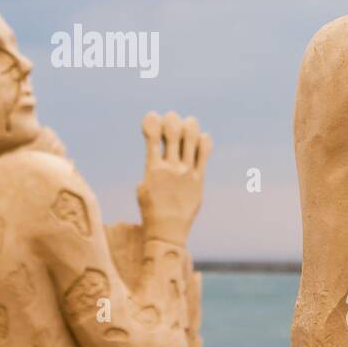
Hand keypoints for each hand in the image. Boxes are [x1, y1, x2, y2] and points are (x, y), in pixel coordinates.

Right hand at [136, 111, 210, 245]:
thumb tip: (157, 160)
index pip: (151, 137)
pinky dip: (204, 142)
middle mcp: (170, 167)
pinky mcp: (199, 179)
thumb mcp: (142, 188)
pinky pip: (204, 155)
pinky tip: (203, 138)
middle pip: (173, 133)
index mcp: (152, 168)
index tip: (152, 116)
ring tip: (189, 123)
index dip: (152, 121)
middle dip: (172, 120)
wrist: (168, 230)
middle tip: (171, 118)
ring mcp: (186, 173)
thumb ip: (150, 170)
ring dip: (190, 127)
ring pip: (191, 140)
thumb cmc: (151, 211)